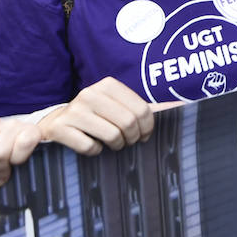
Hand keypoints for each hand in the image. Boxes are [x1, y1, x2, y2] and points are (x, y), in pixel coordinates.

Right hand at [36, 77, 154, 155]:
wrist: (55, 123)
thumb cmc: (96, 117)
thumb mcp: (118, 106)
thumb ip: (145, 107)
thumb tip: (181, 106)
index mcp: (108, 85)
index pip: (142, 109)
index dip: (147, 128)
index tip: (143, 135)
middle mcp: (90, 93)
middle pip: (128, 123)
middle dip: (132, 138)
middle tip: (128, 142)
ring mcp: (73, 110)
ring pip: (112, 136)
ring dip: (116, 146)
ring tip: (113, 144)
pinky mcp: (60, 128)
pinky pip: (90, 147)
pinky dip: (95, 151)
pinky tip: (92, 145)